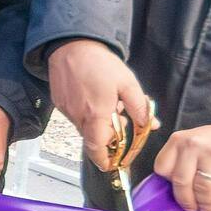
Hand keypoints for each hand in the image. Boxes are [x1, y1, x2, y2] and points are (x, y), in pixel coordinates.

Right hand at [48, 39, 153, 168]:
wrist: (72, 45)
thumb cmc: (99, 62)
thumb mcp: (128, 83)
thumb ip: (140, 107)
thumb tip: (150, 124)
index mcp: (97, 114)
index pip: (98, 148)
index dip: (105, 160)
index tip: (111, 164)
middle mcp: (79, 116)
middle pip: (93, 139)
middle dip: (107, 139)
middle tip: (120, 126)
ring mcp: (68, 110)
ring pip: (84, 128)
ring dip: (97, 126)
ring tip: (108, 106)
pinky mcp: (61, 103)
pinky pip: (76, 117)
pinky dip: (87, 115)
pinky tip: (95, 99)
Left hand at [152, 124, 210, 210]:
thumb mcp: (195, 144)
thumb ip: (181, 160)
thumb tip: (172, 189)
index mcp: (179, 140)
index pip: (162, 167)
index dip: (169, 183)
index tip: (178, 191)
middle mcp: (194, 144)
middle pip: (181, 181)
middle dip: (187, 200)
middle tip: (193, 208)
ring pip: (202, 188)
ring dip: (206, 203)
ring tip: (208, 209)